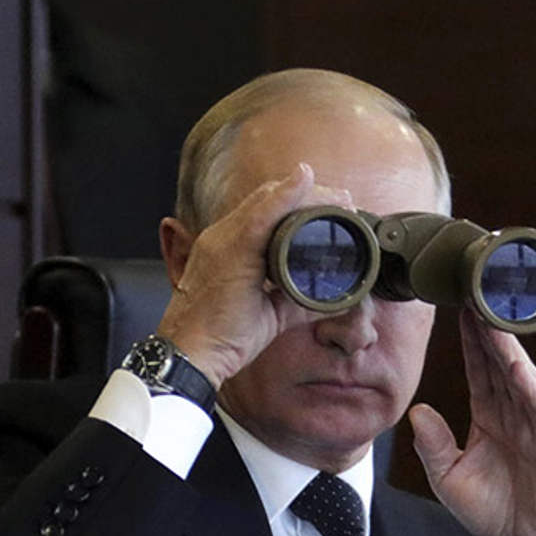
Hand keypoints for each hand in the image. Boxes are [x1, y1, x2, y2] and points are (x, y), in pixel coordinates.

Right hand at [156, 164, 346, 388]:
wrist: (191, 355)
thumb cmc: (221, 338)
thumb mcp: (268, 314)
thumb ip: (296, 301)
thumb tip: (330, 299)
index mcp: (228, 248)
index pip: (264, 211)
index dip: (296, 202)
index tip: (330, 207)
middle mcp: (223, 237)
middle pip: (268, 199)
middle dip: (308, 194)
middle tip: (343, 201)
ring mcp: (224, 241)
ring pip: (268, 201)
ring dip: (307, 194)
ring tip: (340, 200)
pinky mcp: (231, 251)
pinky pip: (260, 215)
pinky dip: (284, 195)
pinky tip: (305, 180)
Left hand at [410, 309, 535, 535]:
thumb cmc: (497, 511)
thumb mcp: (449, 479)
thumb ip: (432, 446)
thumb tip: (417, 411)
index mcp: (490, 417)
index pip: (479, 369)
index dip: (470, 340)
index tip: (456, 307)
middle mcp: (515, 413)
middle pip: (499, 362)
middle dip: (487, 327)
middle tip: (473, 289)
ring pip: (520, 376)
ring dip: (507, 345)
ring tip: (492, 313)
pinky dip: (529, 384)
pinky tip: (517, 363)